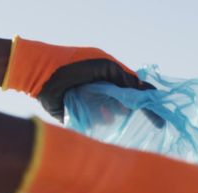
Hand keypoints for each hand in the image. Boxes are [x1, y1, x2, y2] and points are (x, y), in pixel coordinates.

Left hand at [3, 36, 152, 120]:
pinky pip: (93, 122)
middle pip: (123, 103)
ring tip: (110, 115)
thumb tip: (142, 92)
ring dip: (112, 115)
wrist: (39, 74)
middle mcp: (100, 89)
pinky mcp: (77, 113)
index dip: (146, 101)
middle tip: (140, 119)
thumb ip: (123, 78)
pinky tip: (97, 119)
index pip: (133, 89)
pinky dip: (97, 121)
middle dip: (130, 110)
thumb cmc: (71, 65)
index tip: (159, 116)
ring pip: (109, 114)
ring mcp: (89, 101)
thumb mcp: (102, 66)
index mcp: (108, 76)